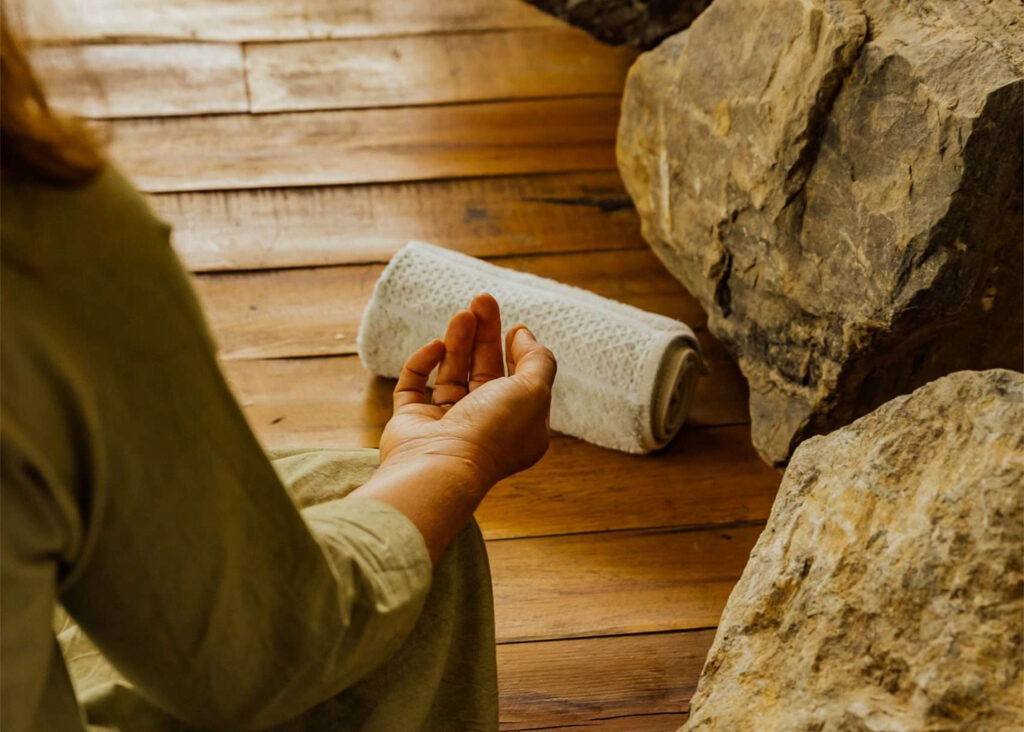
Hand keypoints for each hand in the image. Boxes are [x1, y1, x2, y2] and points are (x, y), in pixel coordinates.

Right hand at [379, 293, 556, 486]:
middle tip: (481, 299)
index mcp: (517, 427)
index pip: (520, 382)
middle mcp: (483, 427)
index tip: (514, 328)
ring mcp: (446, 424)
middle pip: (485, 370)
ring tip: (462, 314)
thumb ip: (538, 359)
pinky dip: (423, 363)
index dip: (519, 352)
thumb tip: (523, 334)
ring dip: (458, 341)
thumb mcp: (534, 390)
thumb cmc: (492, 431)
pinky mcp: (412, 421)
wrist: (441, 466)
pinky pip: (415, 384)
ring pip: (452, 372)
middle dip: (485, 334)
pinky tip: (435, 346)